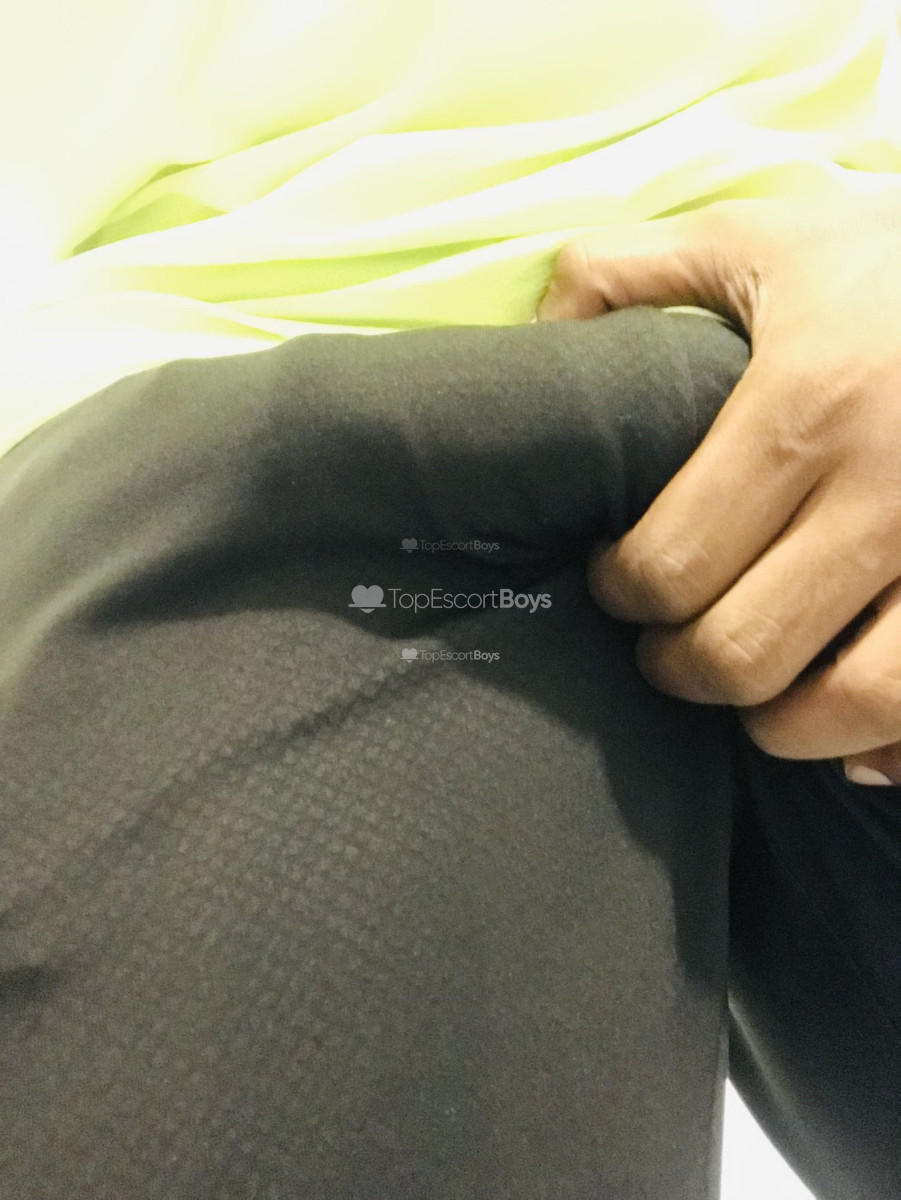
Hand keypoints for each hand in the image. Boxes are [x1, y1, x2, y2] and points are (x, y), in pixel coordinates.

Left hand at [537, 178, 900, 785]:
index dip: (620, 591)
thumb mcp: (755, 237)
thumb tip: (542, 333)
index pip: (671, 561)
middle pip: (743, 649)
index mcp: (807, 403)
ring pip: (850, 704)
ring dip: (776, 722)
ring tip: (747, 688)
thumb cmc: (884, 262)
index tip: (615, 578)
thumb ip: (627, 272)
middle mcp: (888, 486)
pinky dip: (883, 742)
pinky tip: (847, 729)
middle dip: (678, 666)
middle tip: (663, 642)